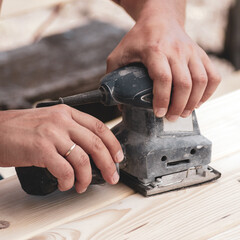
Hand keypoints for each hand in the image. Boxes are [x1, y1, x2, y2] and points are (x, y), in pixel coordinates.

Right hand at [0, 105, 122, 192]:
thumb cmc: (22, 129)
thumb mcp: (50, 121)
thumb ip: (70, 131)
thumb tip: (89, 151)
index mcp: (67, 113)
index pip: (98, 126)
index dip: (113, 143)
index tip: (118, 157)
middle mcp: (62, 121)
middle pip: (96, 143)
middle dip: (108, 164)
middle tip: (112, 177)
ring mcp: (52, 134)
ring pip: (82, 159)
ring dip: (87, 177)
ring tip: (82, 185)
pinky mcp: (40, 149)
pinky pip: (64, 170)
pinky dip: (68, 181)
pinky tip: (65, 184)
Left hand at [108, 0, 220, 120]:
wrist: (160, 19)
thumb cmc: (138, 38)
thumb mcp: (119, 54)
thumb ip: (113, 77)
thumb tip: (119, 103)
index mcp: (154, 50)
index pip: (163, 78)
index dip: (162, 99)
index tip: (159, 113)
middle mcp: (176, 50)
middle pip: (184, 83)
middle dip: (178, 106)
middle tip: (171, 118)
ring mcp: (191, 52)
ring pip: (201, 81)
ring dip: (193, 102)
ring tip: (183, 113)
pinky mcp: (201, 54)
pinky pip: (213, 75)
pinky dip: (209, 92)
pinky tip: (198, 101)